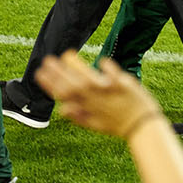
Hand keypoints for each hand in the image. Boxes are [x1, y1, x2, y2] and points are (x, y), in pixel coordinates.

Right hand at [34, 51, 164, 139]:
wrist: (143, 127)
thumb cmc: (118, 124)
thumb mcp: (96, 125)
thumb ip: (79, 117)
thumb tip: (62, 110)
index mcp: (87, 107)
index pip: (63, 94)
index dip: (50, 84)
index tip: (40, 73)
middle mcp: (95, 99)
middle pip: (72, 85)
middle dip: (57, 73)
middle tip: (46, 61)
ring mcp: (108, 92)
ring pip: (88, 78)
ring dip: (76, 67)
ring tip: (66, 55)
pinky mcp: (122, 86)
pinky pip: (115, 77)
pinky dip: (109, 70)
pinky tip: (102, 62)